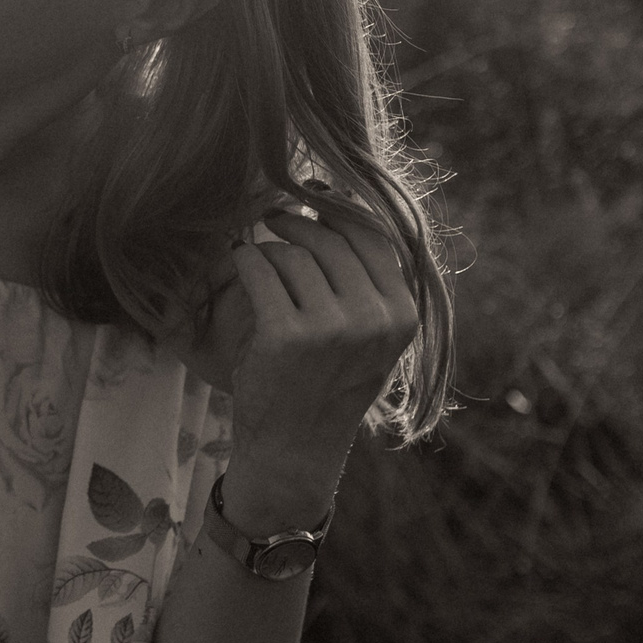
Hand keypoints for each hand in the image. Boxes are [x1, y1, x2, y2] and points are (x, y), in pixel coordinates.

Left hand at [211, 193, 420, 528]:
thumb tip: (344, 203)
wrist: (296, 446)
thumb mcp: (370, 337)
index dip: (341, 209)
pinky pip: (260, 269)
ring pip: (293, 253)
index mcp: (402, 316)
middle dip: (299, 222)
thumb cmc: (327, 383)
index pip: (374, 238)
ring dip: (269, 247)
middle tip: (273, 216)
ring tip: (257, 253)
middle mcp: (375, 320)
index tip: (315, 196)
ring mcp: (332, 328)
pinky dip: (245, 259)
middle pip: (332, 239)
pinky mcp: (287, 336)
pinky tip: (239, 261)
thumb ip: (368, 283)